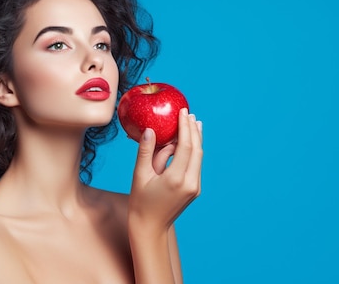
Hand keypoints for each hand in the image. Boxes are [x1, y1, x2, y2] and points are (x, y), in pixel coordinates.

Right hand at [128, 108, 202, 232]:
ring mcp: (195, 188)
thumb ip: (146, 152)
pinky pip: (196, 166)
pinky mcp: (195, 190)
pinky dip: (193, 152)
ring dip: (196, 140)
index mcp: (175, 179)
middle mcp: (190, 183)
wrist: (150, 227)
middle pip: (197, 150)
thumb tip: (149, 130)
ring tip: (193, 123)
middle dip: (194, 130)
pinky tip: (189, 142)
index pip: (185, 147)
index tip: (183, 112)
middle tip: (190, 114)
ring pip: (199, 158)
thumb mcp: (139, 175)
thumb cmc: (140, 201)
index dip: (185, 127)